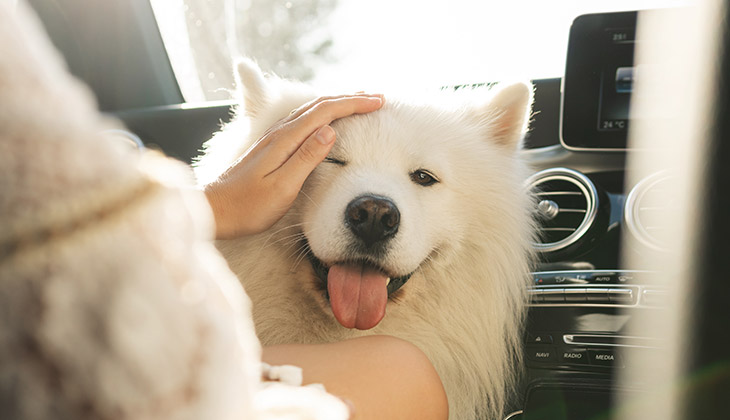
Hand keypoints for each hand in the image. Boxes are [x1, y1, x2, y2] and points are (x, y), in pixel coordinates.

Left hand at [204, 93, 384, 238]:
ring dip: (336, 104)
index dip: (353, 104)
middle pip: (318, 106)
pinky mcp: (271, 147)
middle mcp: (279, 133)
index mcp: (285, 140)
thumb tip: (330, 131)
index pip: (325, 112)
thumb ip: (306, 158)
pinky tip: (326, 121)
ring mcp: (273, 138)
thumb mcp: (282, 187)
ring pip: (310, 111)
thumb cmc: (248, 206)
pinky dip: (322, 115)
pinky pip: (302, 121)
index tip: (378, 102)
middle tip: (377, 98)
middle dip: (350, 99)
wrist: (213, 210)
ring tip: (358, 103)